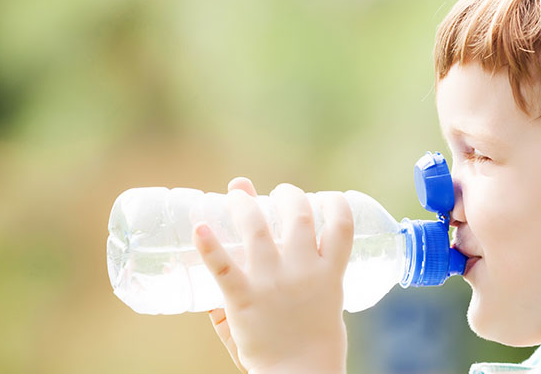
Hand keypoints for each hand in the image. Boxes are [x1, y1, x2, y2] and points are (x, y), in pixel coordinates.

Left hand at [193, 177, 352, 373]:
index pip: (342, 225)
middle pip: (299, 215)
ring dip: (245, 203)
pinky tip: (198, 226)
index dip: (335, 203)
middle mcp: (303, 271)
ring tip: (237, 195)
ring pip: (258, 227)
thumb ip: (304, 280)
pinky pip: (222, 266)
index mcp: (329, 274)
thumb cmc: (314, 347)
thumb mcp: (324, 306)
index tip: (327, 197)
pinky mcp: (243, 298)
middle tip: (280, 194)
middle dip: (289, 195)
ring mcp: (272, 282)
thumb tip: (283, 258)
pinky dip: (208, 245)